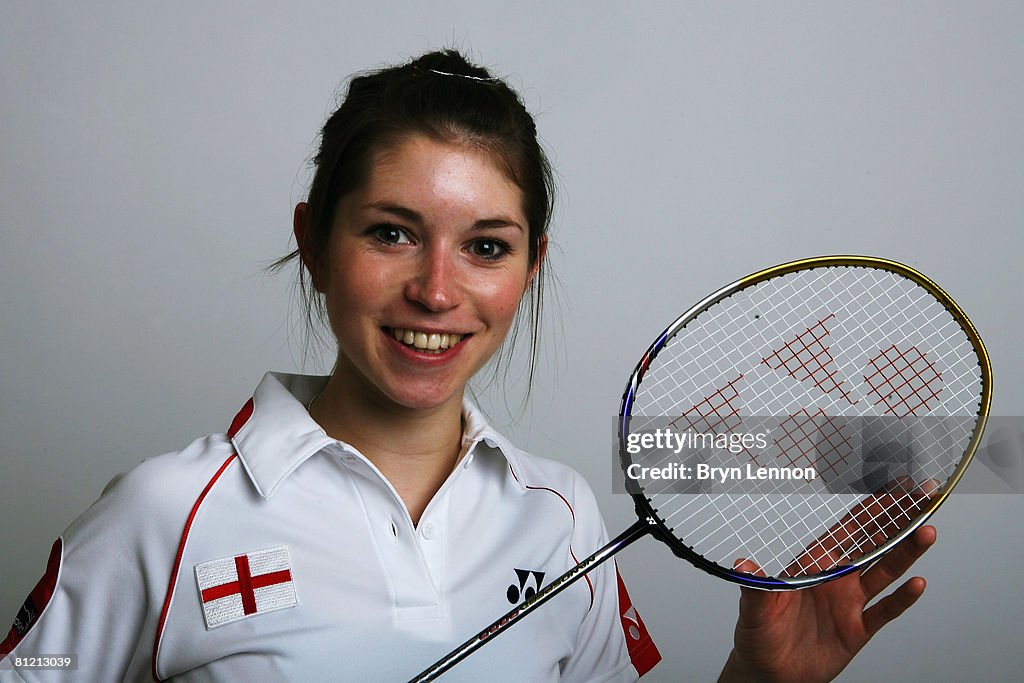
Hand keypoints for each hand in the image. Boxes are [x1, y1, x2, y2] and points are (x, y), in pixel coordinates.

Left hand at [718, 480, 937, 682]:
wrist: (769, 673)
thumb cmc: (759, 635)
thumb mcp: (754, 609)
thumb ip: (754, 586)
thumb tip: (742, 564)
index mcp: (813, 564)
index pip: (847, 530)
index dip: (870, 509)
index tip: (892, 490)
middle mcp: (836, 579)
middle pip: (873, 544)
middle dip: (898, 521)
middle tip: (922, 498)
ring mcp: (849, 603)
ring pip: (884, 572)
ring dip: (906, 553)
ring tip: (926, 532)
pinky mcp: (857, 630)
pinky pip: (885, 611)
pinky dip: (902, 599)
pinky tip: (918, 583)